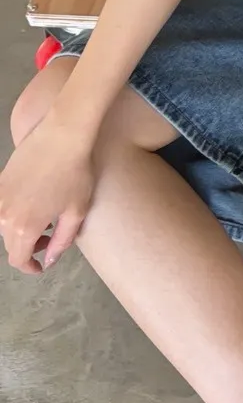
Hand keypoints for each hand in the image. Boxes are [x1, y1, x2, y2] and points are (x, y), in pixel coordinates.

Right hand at [0, 112, 96, 273]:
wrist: (63, 135)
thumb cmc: (75, 173)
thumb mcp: (76, 212)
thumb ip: (61, 241)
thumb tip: (48, 260)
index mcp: (24, 227)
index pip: (18, 259)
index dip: (29, 267)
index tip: (40, 265)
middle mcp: (4, 215)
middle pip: (10, 243)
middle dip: (29, 247)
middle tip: (51, 238)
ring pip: (4, 226)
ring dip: (21, 230)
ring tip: (45, 219)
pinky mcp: (0, 181)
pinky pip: (3, 206)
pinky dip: (15, 212)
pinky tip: (35, 201)